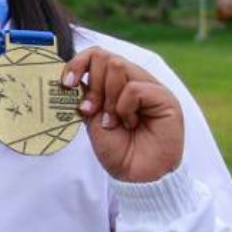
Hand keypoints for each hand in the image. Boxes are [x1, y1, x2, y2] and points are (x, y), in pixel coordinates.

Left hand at [62, 48, 183, 182]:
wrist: (136, 176)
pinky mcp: (164, 98)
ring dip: (107, 98)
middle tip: (94, 110)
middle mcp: (134, 79)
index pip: (96, 54)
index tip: (66, 84)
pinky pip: (133, 88)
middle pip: (104, 56)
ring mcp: (150, 86)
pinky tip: (131, 124)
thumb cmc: (118, 150)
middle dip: (92, 86)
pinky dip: (124, 108)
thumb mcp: (93, 119)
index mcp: (117, 83)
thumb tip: (73, 76)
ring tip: (113, 121)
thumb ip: (86, 95)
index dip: (77, 63)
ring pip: (117, 67)